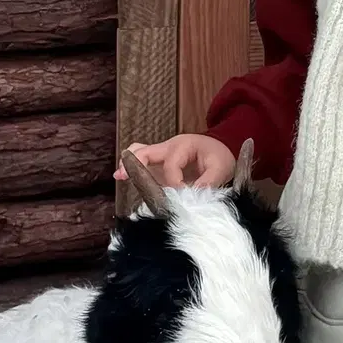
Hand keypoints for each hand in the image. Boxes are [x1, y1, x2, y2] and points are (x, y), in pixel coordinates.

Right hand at [113, 133, 235, 188]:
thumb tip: (194, 196)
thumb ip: (208, 182)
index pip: (171, 166)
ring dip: (130, 163)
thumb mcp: (221, 168)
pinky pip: (142, 160)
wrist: (222, 148)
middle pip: (145, 151)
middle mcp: (169, 147)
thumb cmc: (220, 156)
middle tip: (124, 176)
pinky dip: (133, 167)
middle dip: (135, 164)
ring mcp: (162, 154)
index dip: (174, 184)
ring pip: (140, 152)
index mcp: (183, 146)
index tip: (183, 196)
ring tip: (120, 176)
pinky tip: (124, 177)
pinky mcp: (160, 163)